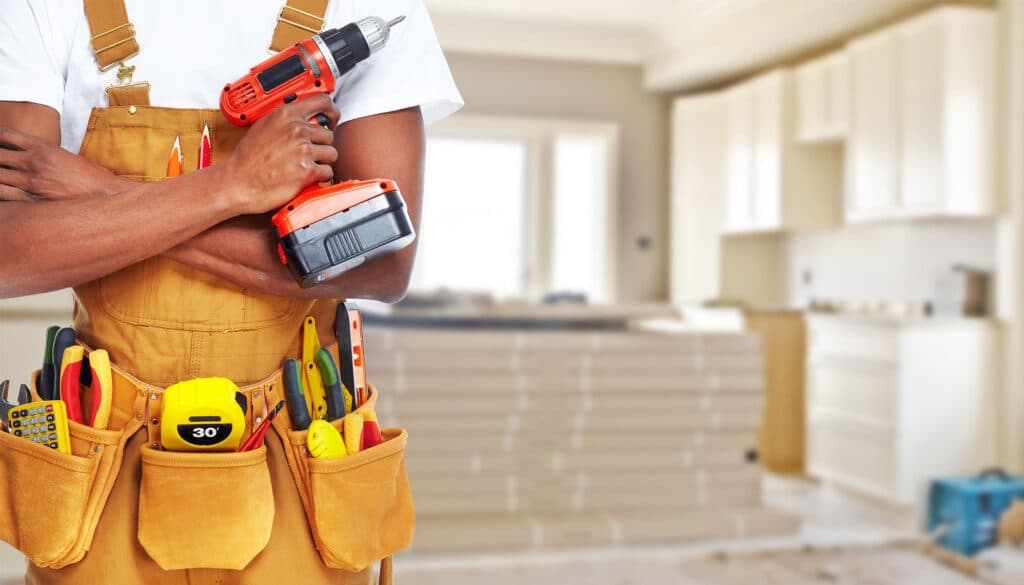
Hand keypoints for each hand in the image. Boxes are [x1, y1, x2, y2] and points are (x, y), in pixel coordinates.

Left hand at [0, 127, 130, 200]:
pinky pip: (3, 196)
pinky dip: (0, 194)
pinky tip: (3, 195)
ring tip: (1, 180)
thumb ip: (47, 156)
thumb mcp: (69, 158)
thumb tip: (34, 158)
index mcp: (43, 148)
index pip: (6, 135)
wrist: (107, 195)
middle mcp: (34, 162)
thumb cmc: (93, 179)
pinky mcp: (34, 200)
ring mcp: (32, 182)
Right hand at [223, 95, 340, 214]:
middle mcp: (296, 130)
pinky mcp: (306, 171)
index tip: (332, 120)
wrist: (238, 182)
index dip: (332, 112)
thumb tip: (303, 118)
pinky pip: (328, 171)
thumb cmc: (247, 158)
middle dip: (322, 146)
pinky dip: (320, 177)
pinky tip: (306, 177)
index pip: (323, 102)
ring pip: (331, 154)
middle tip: (309, 154)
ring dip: (322, 162)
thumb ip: (285, 120)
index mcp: (286, 115)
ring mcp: (303, 150)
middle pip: (329, 135)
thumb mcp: (263, 126)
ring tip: (306, 166)